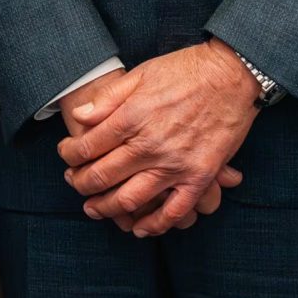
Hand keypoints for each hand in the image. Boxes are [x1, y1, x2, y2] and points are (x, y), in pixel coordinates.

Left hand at [57, 41, 261, 236]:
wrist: (232, 74)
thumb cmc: (185, 70)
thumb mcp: (141, 74)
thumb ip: (108, 99)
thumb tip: (81, 116)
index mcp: (131, 117)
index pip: (86, 147)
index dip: (69, 154)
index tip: (66, 155)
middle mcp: (149, 145)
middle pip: (101, 176)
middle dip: (80, 184)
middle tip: (73, 183)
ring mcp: (175, 164)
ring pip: (129, 199)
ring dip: (106, 208)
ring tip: (94, 209)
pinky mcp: (199, 176)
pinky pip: (173, 211)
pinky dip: (154, 225)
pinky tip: (139, 228)